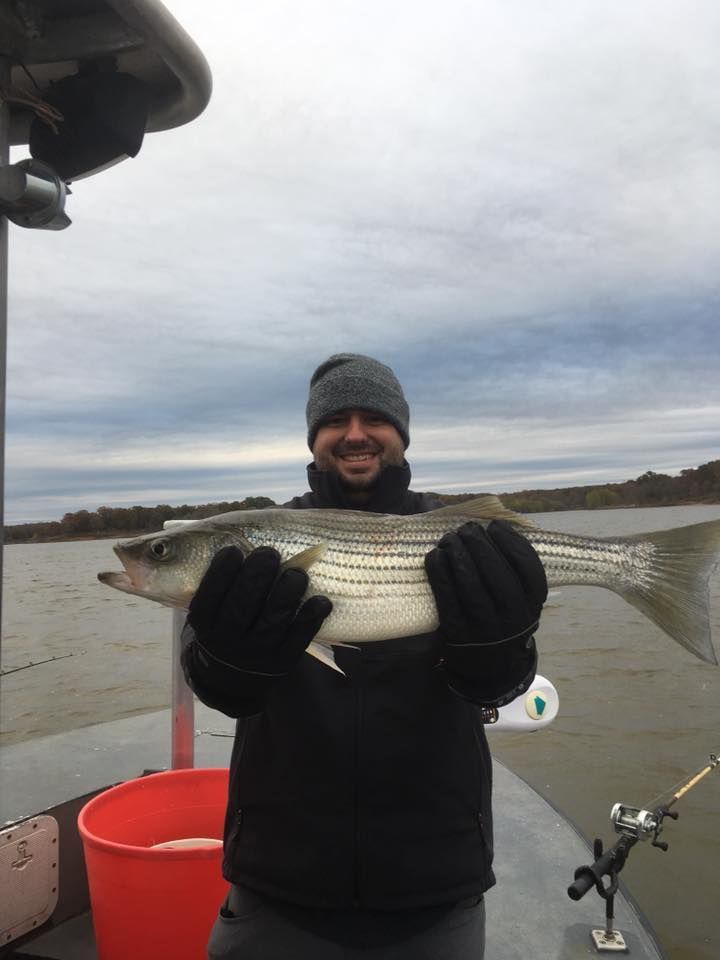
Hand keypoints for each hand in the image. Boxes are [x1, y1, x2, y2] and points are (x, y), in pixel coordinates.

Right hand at [187, 545, 331, 680]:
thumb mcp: (212, 606)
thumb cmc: (225, 621)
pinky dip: (312, 617)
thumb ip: (220, 577)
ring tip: (296, 572)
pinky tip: (321, 600)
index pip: (208, 596)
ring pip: (273, 621)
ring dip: (287, 592)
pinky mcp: (282, 662)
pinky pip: (300, 638)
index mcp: (204, 623)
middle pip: (241, 607)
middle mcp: (227, 641)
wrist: (233, 675)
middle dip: (257, 575)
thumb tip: (239, 532)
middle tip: (269, 553)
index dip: (221, 571)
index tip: (233, 549)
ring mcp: (256, 653)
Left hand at [424, 520, 546, 699]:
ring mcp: (485, 628)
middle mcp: (513, 619)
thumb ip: (514, 573)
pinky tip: (436, 555)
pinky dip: (439, 571)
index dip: (511, 542)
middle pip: (497, 573)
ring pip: (470, 584)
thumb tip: (494, 528)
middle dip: (479, 544)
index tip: (496, 526)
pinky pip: (446, 596)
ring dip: (457, 554)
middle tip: (467, 529)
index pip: (528, 569)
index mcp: (532, 607)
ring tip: (449, 539)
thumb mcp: (521, 603)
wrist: (491, 670)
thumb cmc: (504, 622)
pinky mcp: (458, 633)